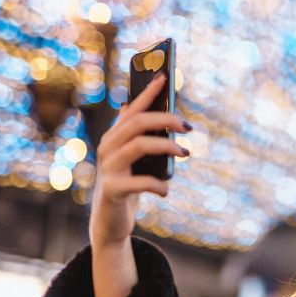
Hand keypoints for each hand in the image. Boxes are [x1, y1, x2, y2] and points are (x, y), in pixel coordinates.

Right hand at [88, 74, 190, 247]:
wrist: (110, 221)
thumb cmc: (127, 184)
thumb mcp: (134, 158)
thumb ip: (138, 135)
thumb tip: (140, 105)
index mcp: (114, 137)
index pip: (133, 109)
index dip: (148, 92)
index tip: (165, 76)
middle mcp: (107, 148)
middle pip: (137, 123)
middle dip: (165, 119)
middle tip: (188, 126)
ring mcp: (108, 168)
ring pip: (139, 146)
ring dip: (167, 147)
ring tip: (185, 153)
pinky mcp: (113, 190)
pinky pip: (139, 182)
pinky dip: (158, 184)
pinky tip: (166, 190)